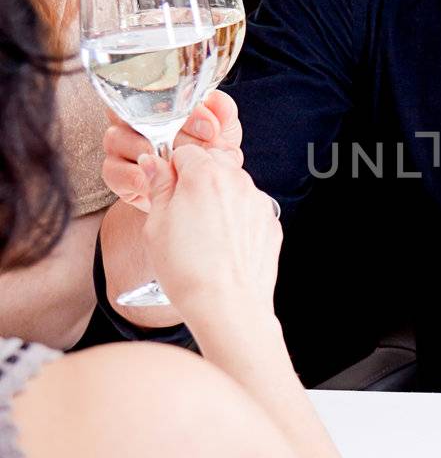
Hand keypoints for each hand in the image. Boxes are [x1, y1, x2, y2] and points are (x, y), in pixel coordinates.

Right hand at [101, 89, 243, 212]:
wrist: (191, 199)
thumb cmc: (205, 160)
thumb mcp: (221, 137)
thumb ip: (222, 114)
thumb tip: (216, 99)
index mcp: (160, 103)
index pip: (166, 95)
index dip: (191, 113)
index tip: (212, 130)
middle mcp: (134, 119)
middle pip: (135, 112)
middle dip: (171, 134)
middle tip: (196, 151)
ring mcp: (119, 144)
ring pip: (117, 138)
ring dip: (149, 154)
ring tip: (173, 168)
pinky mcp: (113, 172)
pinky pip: (114, 170)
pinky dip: (136, 178)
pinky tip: (155, 185)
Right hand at [140, 143, 280, 320]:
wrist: (227, 305)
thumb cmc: (187, 269)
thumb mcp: (156, 225)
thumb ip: (158, 187)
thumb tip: (153, 163)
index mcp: (206, 175)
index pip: (185, 152)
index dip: (171, 170)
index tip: (165, 188)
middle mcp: (237, 182)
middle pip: (213, 163)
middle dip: (197, 179)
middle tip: (183, 212)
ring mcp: (258, 202)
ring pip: (233, 186)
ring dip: (218, 198)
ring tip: (203, 234)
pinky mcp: (271, 223)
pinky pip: (249, 210)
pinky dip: (237, 219)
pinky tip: (223, 245)